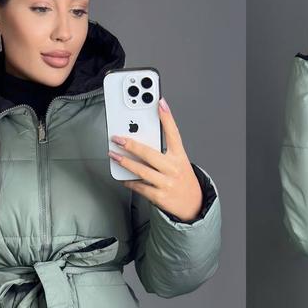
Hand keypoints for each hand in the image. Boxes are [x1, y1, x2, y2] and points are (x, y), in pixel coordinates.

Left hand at [109, 97, 202, 221]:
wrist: (193, 204)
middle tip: (117, 138)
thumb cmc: (182, 179)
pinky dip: (129, 182)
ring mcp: (167, 183)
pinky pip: (140, 187)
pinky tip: (123, 177)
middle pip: (149, 153)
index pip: (174, 134)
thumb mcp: (179, 162)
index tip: (159, 102)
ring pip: (141, 170)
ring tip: (114, 155)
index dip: (167, 117)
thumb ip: (164, 150)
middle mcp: (174, 168)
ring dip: (125, 162)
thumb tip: (141, 138)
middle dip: (131, 145)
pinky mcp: (160, 196)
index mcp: (180, 157)